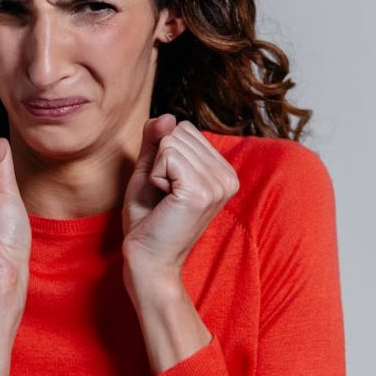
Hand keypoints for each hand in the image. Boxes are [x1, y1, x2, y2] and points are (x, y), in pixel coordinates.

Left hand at [121, 115, 238, 272]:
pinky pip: (166, 155)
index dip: (163, 154)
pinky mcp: (201, 191)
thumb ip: (156, 141)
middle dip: (159, 161)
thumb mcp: (150, 171)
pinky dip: (154, 176)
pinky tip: (164, 201)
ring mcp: (218, 184)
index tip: (166, 187)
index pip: (184, 129)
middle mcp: (228, 176)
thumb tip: (168, 114)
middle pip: (178, 132)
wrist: (148, 260)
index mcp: (222, 172)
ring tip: (164, 200)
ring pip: (170, 142)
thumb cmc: (147, 221)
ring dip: (156, 171)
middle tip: (163, 196)